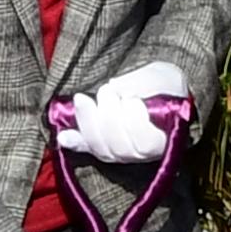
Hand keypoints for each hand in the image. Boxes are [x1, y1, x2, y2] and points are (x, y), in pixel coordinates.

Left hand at [55, 61, 187, 164]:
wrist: (159, 90)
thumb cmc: (165, 84)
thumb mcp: (161, 76)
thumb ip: (144, 83)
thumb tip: (117, 88)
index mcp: (167, 137)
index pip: (146, 143)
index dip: (134, 123)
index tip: (130, 99)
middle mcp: (145, 154)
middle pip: (119, 148)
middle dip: (107, 118)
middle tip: (107, 91)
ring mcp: (124, 154)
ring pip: (102, 150)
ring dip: (87, 124)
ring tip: (83, 99)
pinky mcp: (106, 148)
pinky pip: (89, 149)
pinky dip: (75, 142)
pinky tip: (63, 136)